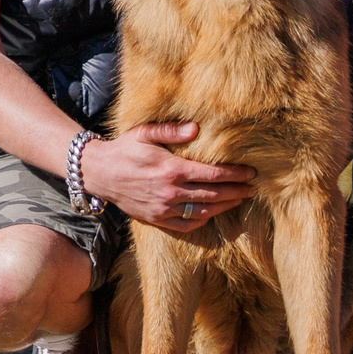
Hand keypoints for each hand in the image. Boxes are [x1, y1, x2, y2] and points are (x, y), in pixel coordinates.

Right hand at [81, 122, 253, 232]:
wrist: (98, 172)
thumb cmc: (123, 149)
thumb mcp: (144, 133)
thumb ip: (171, 131)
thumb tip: (196, 129)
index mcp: (171, 169)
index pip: (213, 174)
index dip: (235, 174)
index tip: (251, 173)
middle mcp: (171, 192)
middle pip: (214, 195)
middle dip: (237, 191)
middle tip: (253, 189)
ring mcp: (164, 208)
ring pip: (204, 211)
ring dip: (225, 207)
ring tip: (238, 200)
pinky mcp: (157, 219)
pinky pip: (186, 224)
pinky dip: (203, 220)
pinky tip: (211, 213)